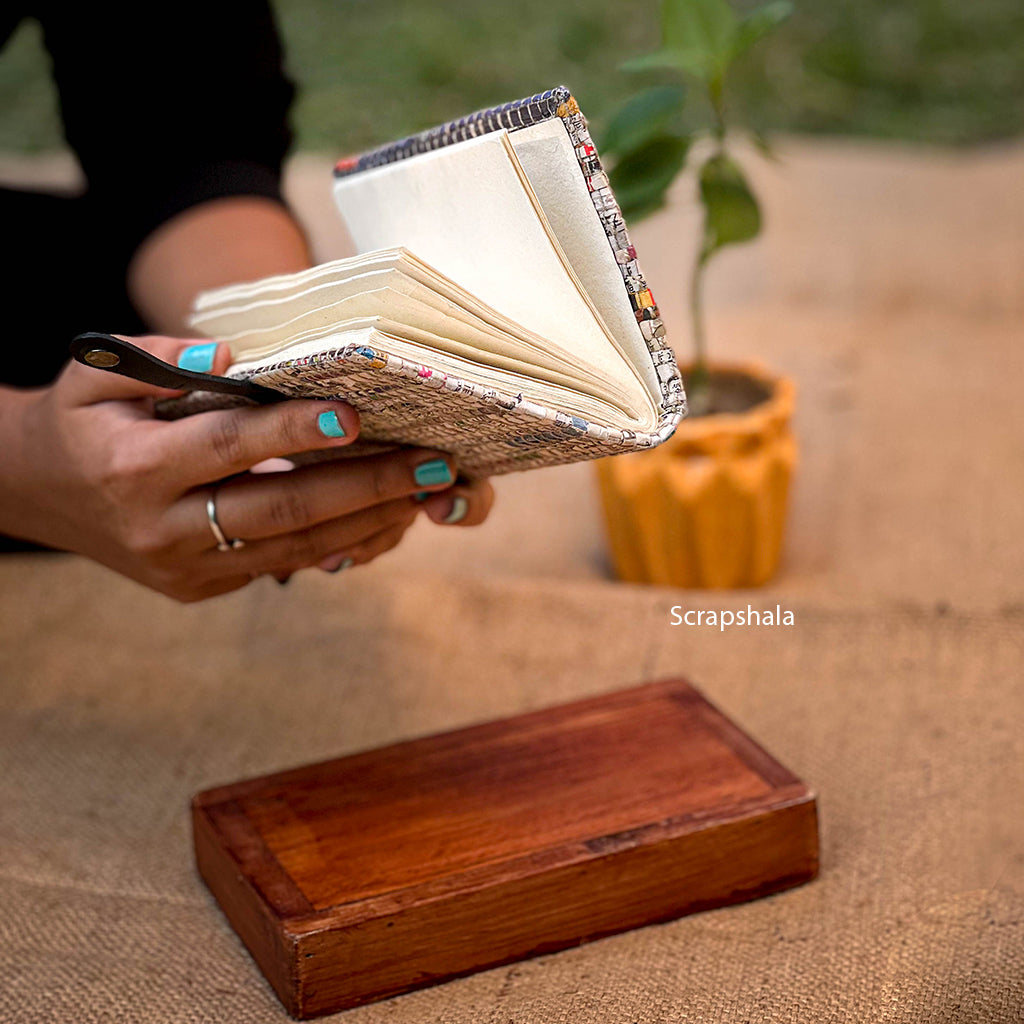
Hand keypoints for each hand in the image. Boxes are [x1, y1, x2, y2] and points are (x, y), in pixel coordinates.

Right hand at [2, 335, 494, 601]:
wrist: (37, 492)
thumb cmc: (82, 421)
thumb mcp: (98, 374)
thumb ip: (162, 359)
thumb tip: (233, 357)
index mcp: (135, 468)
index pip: (228, 446)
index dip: (293, 431)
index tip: (356, 414)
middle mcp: (162, 528)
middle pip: (281, 509)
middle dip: (367, 487)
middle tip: (433, 464)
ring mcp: (185, 568)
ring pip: (293, 548)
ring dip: (369, 521)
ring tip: (428, 492)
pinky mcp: (203, 587)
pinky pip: (281, 566)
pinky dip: (338, 543)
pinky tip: (386, 517)